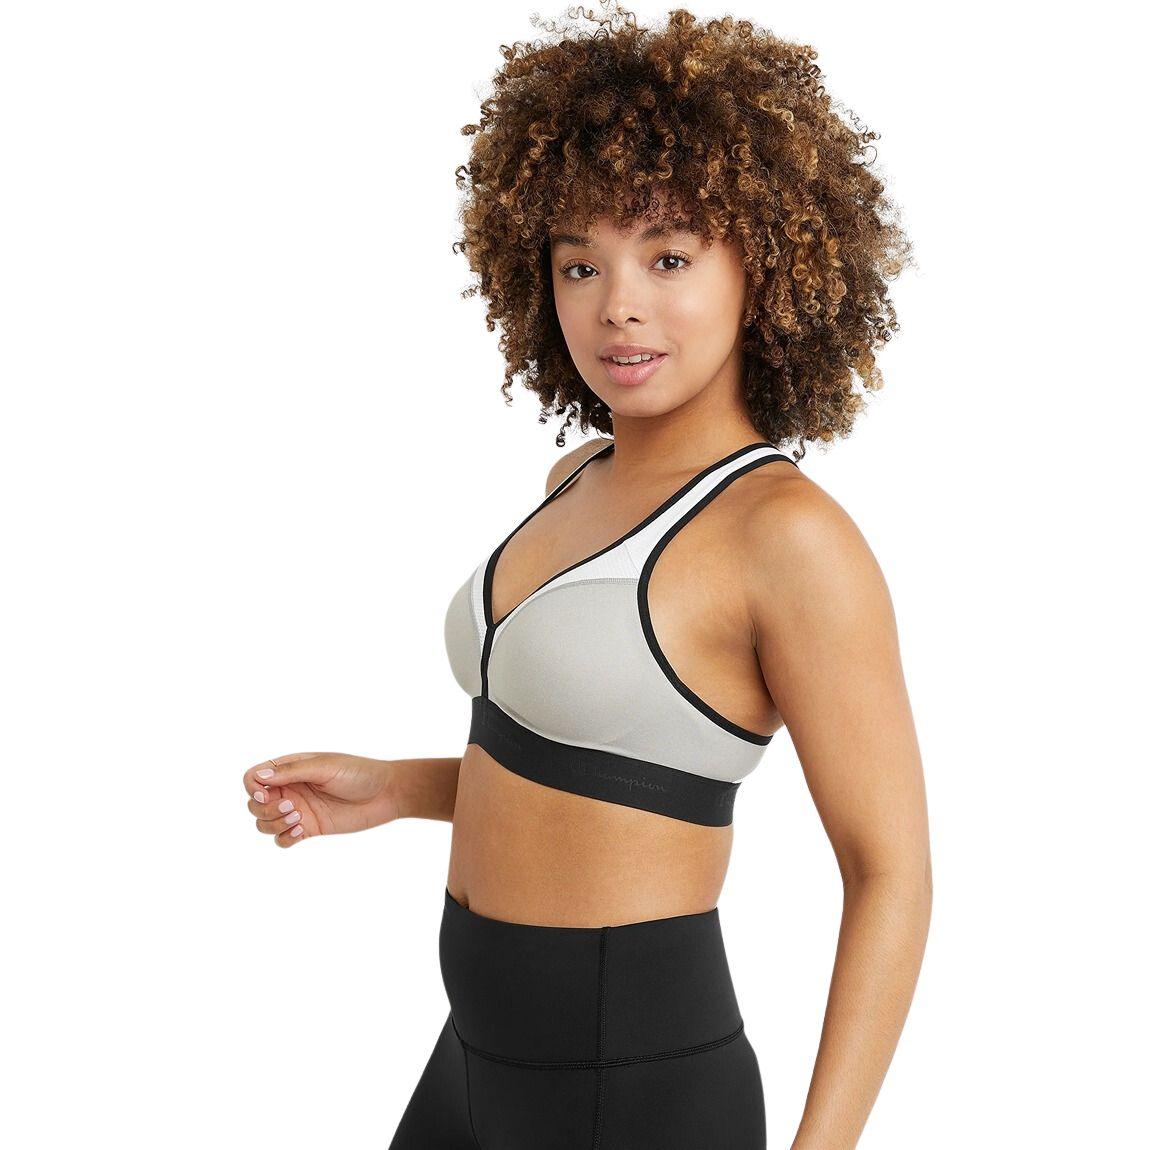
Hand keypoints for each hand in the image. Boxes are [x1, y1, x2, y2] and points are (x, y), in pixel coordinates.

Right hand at [243, 752, 398, 846]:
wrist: (386, 793)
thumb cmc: (358, 773)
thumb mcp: (325, 767)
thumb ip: (292, 771)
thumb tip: (259, 777)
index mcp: (291, 768)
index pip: (253, 778)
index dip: (252, 788)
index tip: (267, 795)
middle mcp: (291, 789)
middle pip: (255, 803)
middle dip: (265, 809)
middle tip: (292, 808)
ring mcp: (298, 809)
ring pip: (264, 823)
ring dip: (273, 824)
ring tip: (298, 820)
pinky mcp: (309, 828)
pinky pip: (282, 839)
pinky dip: (284, 838)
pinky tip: (301, 832)